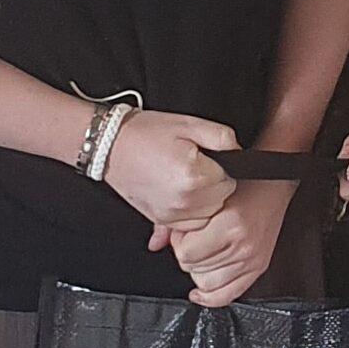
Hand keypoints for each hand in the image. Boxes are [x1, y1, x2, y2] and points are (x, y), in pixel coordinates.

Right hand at [102, 109, 236, 232]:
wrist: (110, 146)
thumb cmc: (145, 133)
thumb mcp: (188, 124)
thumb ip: (221, 136)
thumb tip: (238, 152)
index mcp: (194, 176)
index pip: (231, 179)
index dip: (223, 166)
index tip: (210, 159)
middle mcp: (184, 200)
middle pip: (222, 199)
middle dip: (216, 183)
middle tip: (200, 167)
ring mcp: (172, 214)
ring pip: (209, 214)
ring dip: (206, 200)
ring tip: (190, 180)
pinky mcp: (161, 220)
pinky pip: (191, 224)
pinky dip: (192, 212)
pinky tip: (181, 193)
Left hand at [157, 181, 290, 306]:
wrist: (272, 182)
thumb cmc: (242, 183)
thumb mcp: (206, 195)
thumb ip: (176, 220)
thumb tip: (155, 243)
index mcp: (230, 226)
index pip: (186, 254)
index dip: (178, 243)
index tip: (183, 232)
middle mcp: (243, 247)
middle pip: (194, 269)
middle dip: (187, 255)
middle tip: (193, 239)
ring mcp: (252, 260)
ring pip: (207, 284)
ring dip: (199, 270)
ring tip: (203, 252)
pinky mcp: (257, 268)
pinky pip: (227, 296)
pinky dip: (209, 297)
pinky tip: (199, 290)